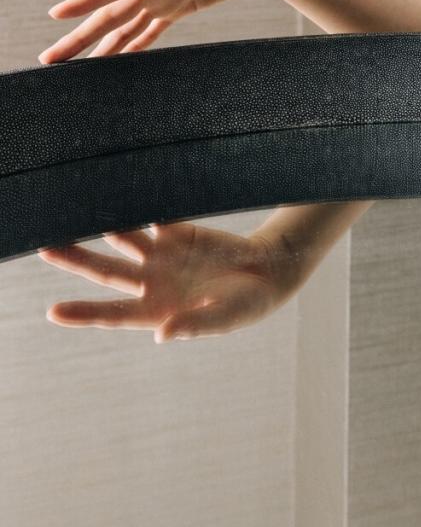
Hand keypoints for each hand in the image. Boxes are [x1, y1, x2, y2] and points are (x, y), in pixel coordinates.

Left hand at [38, 222, 294, 341]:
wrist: (271, 271)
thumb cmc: (248, 305)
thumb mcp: (224, 319)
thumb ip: (193, 325)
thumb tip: (162, 335)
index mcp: (158, 311)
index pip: (112, 313)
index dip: (83, 313)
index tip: (53, 312)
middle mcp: (152, 282)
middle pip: (106, 270)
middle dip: (75, 259)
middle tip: (44, 246)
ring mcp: (163, 255)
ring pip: (123, 237)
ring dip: (100, 225)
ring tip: (73, 208)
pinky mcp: (177, 231)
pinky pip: (152, 216)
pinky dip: (137, 205)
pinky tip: (116, 191)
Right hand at [39, 0, 298, 62]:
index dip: (87, 1)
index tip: (57, 14)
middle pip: (111, 12)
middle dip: (80, 35)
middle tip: (50, 59)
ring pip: (124, 24)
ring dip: (99, 44)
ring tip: (72, 67)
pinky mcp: (180, 6)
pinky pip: (149, 29)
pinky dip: (131, 45)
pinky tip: (115, 60)